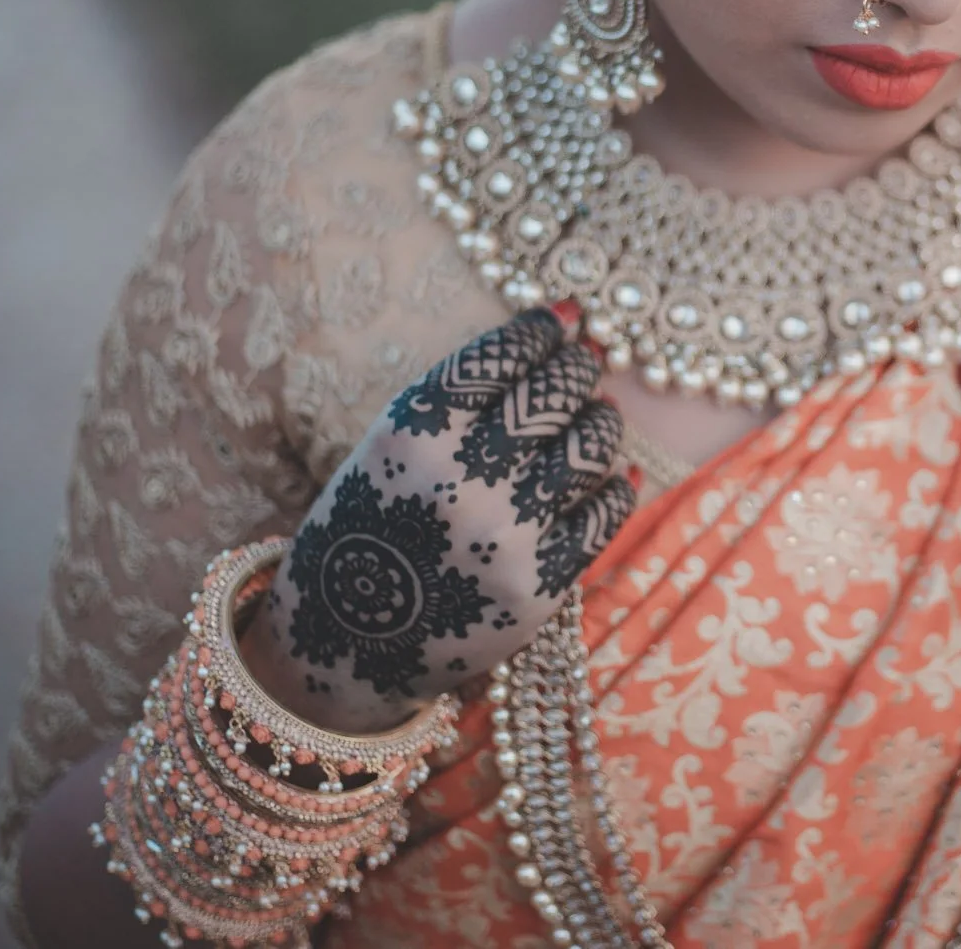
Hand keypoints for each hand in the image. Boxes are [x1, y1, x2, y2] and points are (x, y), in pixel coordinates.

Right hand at [244, 304, 634, 730]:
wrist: (343, 640)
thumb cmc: (375, 522)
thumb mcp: (395, 442)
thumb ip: (468, 393)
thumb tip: (565, 329)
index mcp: (414, 432)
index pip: (503, 357)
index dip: (543, 330)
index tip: (564, 319)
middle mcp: (460, 480)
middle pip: (554, 395)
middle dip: (578, 369)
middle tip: (584, 364)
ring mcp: (503, 536)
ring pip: (590, 449)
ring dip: (603, 423)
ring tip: (597, 417)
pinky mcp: (537, 588)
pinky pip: (605, 515)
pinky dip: (616, 486)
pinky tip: (611, 474)